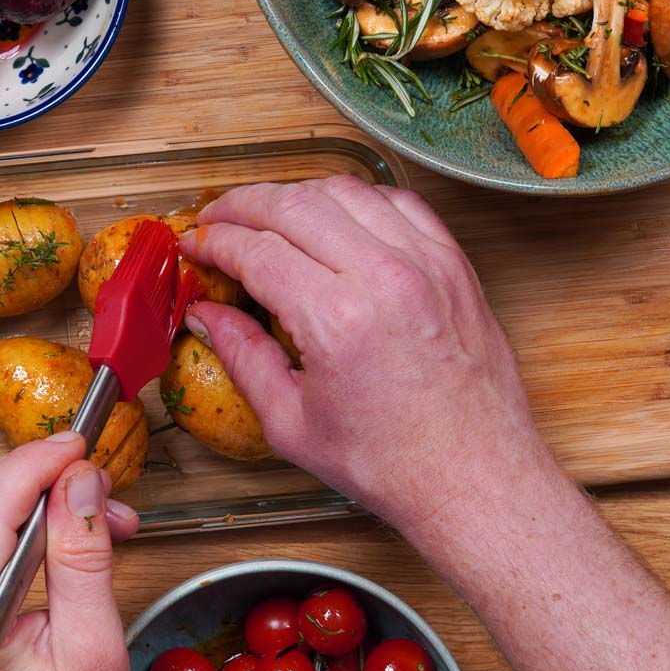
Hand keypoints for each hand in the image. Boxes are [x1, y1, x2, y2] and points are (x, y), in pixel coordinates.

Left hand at [0, 435, 138, 670]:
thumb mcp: (93, 647)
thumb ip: (83, 557)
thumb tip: (81, 483)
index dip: (34, 464)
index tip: (82, 446)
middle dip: (35, 475)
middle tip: (99, 484)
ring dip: (30, 497)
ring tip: (98, 517)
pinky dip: (17, 524)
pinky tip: (65, 539)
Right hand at [180, 176, 552, 535]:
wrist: (475, 478)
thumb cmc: (392, 464)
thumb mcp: (292, 424)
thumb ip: (242, 357)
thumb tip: (206, 315)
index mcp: (337, 319)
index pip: (257, 250)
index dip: (214, 242)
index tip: (195, 245)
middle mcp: (385, 278)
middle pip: (294, 205)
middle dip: (242, 205)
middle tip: (216, 219)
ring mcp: (427, 264)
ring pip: (346, 192)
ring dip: (296, 195)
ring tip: (268, 215)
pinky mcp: (454, 266)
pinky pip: (399, 203)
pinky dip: (357, 200)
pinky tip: (335, 218)